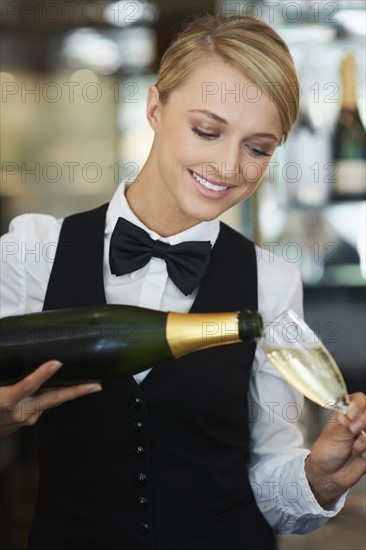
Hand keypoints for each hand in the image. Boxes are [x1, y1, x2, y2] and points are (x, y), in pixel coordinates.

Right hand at [0, 360, 101, 437]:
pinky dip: (52, 395)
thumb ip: (4, 371)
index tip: (57, 363)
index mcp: (7, 403)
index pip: (27, 386)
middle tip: (96, 385)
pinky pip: (43, 404)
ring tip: (89, 383)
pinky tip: (62, 386)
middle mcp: (21, 413)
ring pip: (50, 401)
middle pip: (53, 399)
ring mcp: (27, 419)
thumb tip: (8, 355)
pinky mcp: (28, 421)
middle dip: (77, 392)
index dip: (42, 374)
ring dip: (69, 392)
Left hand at [305, 392, 365, 506]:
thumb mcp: (334, 436)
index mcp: (346, 413)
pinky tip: (360, 457)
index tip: (352, 415)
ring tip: (353, 449)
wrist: (329, 475)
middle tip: (354, 431)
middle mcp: (358, 422)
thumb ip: (348, 426)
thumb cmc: (326, 451)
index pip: (360, 400)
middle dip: (363, 423)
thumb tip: (357, 418)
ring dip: (364, 442)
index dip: (359, 406)